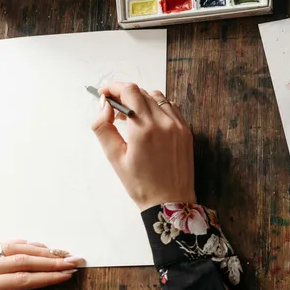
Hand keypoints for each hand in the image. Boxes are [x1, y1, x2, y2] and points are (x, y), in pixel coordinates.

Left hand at [0, 240, 78, 289]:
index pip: (21, 278)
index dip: (48, 276)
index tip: (69, 274)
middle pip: (19, 259)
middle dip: (49, 260)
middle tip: (72, 261)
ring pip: (9, 249)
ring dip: (36, 250)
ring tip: (59, 253)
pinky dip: (18, 246)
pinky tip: (34, 248)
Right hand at [91, 83, 195, 209]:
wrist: (170, 202)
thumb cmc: (140, 184)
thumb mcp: (114, 157)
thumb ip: (104, 127)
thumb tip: (103, 104)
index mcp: (143, 129)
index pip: (129, 91)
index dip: (113, 87)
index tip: (104, 93)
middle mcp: (163, 123)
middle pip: (142, 92)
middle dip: (125, 95)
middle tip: (114, 110)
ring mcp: (178, 126)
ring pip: (157, 97)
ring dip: (142, 100)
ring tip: (131, 118)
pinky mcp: (186, 131)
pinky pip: (171, 108)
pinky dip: (158, 107)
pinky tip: (149, 121)